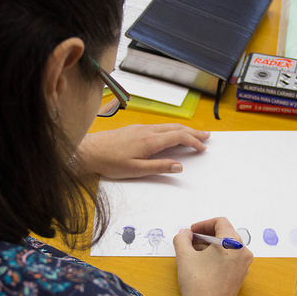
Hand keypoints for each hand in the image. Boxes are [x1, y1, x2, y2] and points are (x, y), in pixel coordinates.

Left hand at [77, 124, 209, 178]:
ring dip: (183, 129)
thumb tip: (179, 165)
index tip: (203, 148)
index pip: (178, 137)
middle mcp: (147, 131)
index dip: (193, 142)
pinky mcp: (135, 129)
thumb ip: (159, 167)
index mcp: (150, 141)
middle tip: (207, 136)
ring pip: (168, 126)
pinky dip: (171, 129)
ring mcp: (141, 128)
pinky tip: (171, 133)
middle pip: (176, 128)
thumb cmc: (110, 162)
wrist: (90, 151)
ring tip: (194, 133)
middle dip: (193, 132)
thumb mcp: (136, 170)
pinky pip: (159, 126)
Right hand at [173, 217, 252, 295]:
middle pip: (225, 233)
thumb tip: (186, 234)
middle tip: (190, 241)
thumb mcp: (184, 256)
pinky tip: (202, 263)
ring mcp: (244, 265)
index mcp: (232, 243)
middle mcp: (243, 252)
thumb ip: (182, 238)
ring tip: (194, 253)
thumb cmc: (197, 284)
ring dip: (210, 246)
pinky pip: (230, 258)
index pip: (220, 222)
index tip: (192, 231)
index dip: (203, 224)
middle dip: (206, 235)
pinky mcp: (241, 276)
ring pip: (227, 246)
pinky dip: (217, 256)